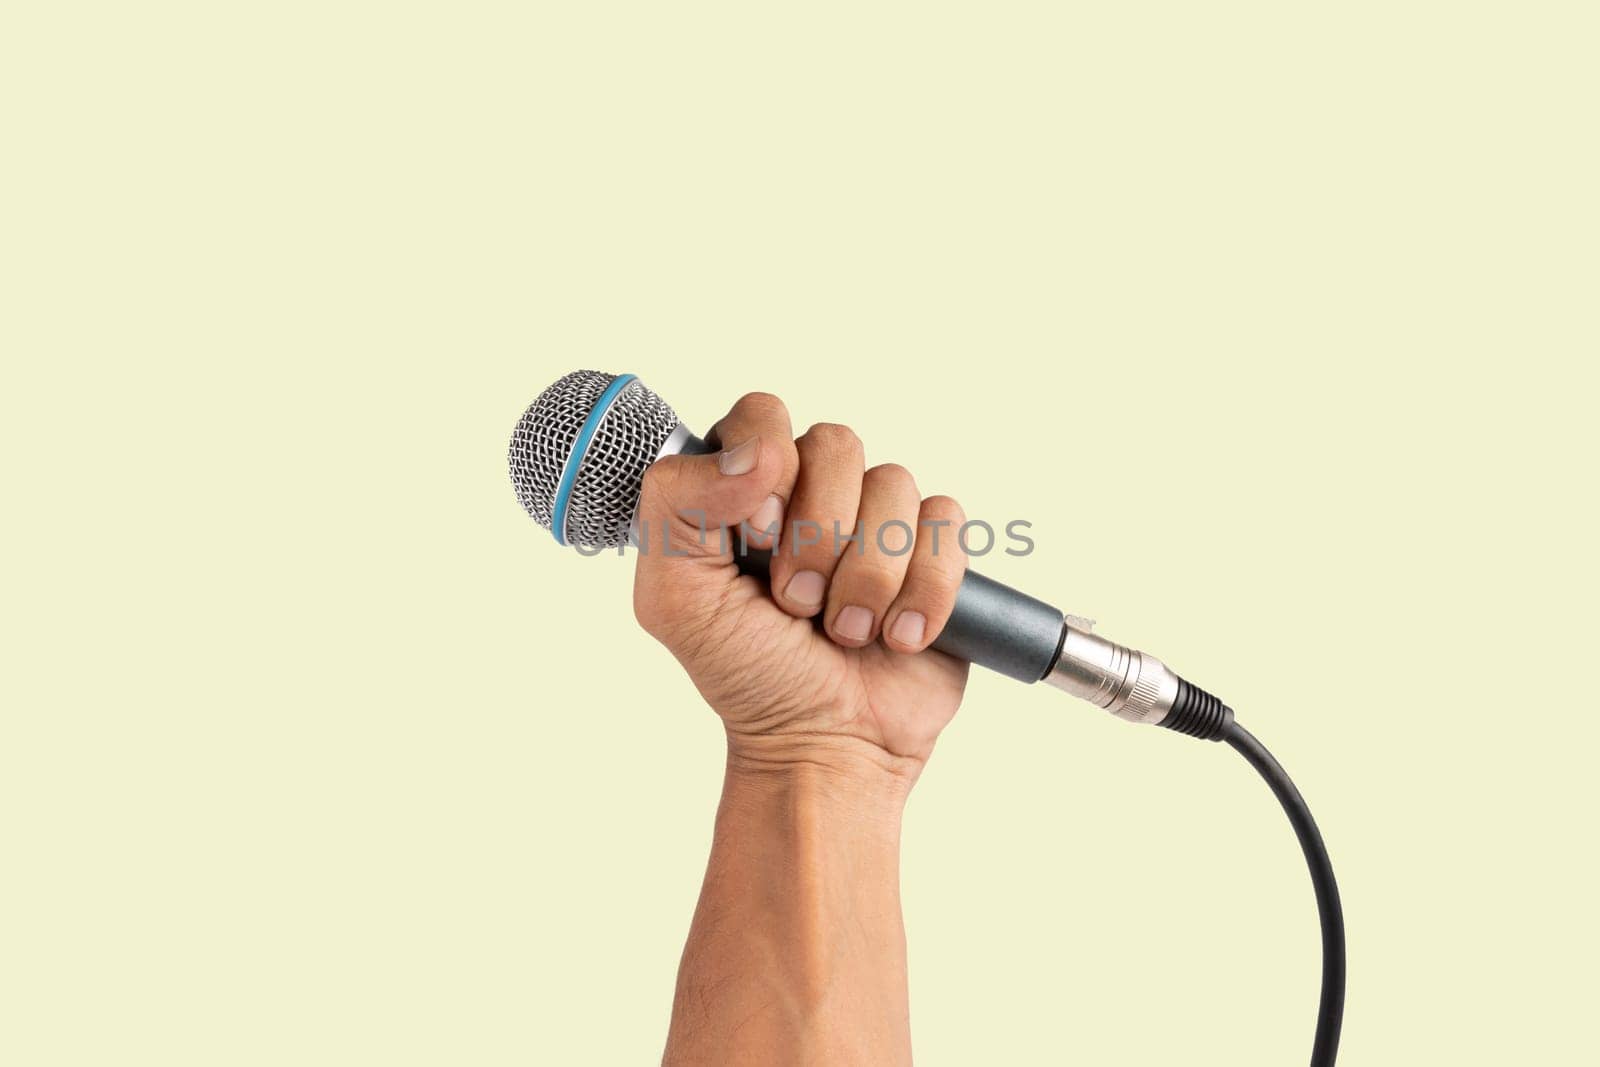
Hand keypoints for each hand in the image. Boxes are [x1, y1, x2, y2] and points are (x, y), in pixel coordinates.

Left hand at [633, 392, 968, 784]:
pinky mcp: (935, 553)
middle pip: (836, 443)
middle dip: (818, 536)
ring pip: (895, 485)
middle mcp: (813, 493)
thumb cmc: (747, 674)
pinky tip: (898, 637)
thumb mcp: (674, 598)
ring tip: (843, 631)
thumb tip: (756, 452)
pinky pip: (948, 526)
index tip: (756, 537)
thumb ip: (677, 505)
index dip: (766, 466)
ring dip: (867, 578)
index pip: (762, 415)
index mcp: (744, 489)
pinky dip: (923, 592)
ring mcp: (878, 521)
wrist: (825, 746)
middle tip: (797, 602)